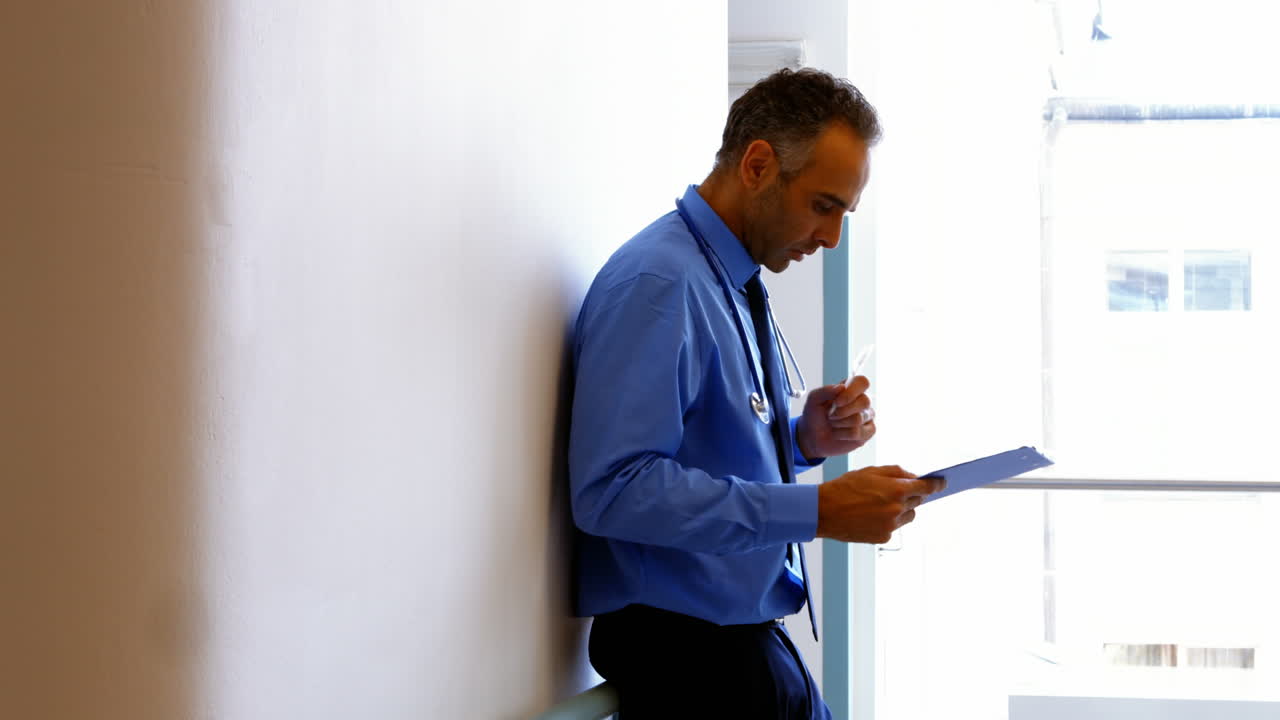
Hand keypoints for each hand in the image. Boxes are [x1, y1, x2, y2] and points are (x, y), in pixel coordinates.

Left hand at [795, 376, 874, 460]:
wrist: (813, 437)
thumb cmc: (815, 415)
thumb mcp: (814, 400)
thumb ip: (825, 391)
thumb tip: (842, 387)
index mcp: (851, 388)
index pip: (862, 382)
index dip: (851, 392)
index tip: (837, 402)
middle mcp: (862, 400)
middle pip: (864, 401)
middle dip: (841, 411)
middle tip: (830, 416)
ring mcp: (867, 416)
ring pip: (858, 419)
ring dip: (839, 423)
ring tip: (833, 424)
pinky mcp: (869, 431)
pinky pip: (857, 433)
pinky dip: (842, 434)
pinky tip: (838, 433)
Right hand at [816, 465, 945, 543]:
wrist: (824, 512)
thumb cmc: (844, 488)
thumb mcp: (870, 471)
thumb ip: (895, 472)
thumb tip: (912, 476)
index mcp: (897, 489)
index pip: (927, 487)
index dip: (937, 484)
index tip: (943, 483)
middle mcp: (898, 509)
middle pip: (917, 501)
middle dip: (910, 495)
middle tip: (892, 491)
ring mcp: (892, 525)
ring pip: (907, 515)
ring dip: (900, 509)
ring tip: (877, 504)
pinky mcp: (884, 537)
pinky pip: (894, 527)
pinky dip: (887, 521)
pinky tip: (869, 516)